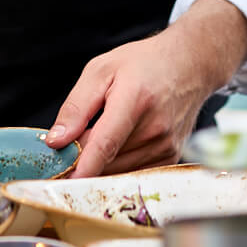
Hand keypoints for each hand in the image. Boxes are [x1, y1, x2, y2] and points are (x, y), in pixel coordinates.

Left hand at [48, 0, 246, 176]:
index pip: (106, 143)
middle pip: (109, 161)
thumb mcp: (101, 70)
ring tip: (98, 137)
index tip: (65, 182)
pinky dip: (119, 164)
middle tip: (70, 146)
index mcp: (136, 99)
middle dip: (84, 159)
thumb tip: (56, 141)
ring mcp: (167, 145)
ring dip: (102, 163)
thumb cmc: (144, 63)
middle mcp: (156, 127)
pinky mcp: (171, 157)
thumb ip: (76, 107)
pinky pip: (134, 172)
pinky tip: (119, 143)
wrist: (189, 64)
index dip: (85, 166)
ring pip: (119, 171)